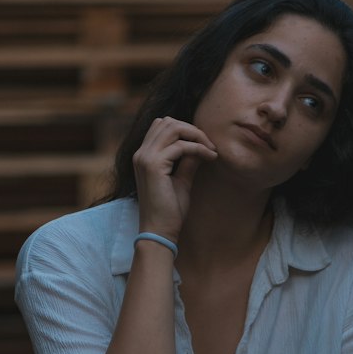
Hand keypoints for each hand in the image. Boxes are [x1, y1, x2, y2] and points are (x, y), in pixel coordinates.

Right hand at [131, 116, 218, 240]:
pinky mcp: (153, 166)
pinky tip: (210, 157)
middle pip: (167, 122)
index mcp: (144, 155)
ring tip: (211, 150)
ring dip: (196, 135)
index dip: (185, 130)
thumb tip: (200, 146)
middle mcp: (141, 153)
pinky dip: (198, 148)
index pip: (162, 126)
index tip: (204, 145)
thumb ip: (188, 161)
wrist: (160, 231)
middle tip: (210, 145)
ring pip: (173, 128)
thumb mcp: (181, 180)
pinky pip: (181, 146)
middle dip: (192, 129)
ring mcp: (145, 158)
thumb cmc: (170, 211)